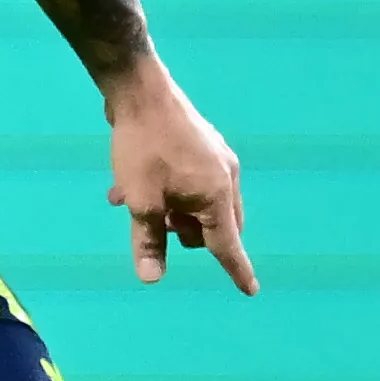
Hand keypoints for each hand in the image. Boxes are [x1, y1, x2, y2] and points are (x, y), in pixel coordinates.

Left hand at [106, 55, 253, 294]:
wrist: (139, 89)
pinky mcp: (202, 145)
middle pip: (213, 225)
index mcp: (217, 195)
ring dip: (170, 210)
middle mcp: (226, 176)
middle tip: (153, 221)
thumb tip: (152, 279)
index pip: (227, 245)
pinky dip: (168, 191)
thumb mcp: (141, 201)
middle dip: (185, 233)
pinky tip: (130, 186)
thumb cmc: (141, 147)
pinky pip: (192, 182)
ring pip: (198, 203)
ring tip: (128, 202)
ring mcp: (216, 158)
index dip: (236, 271)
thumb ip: (148, 241)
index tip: (251, 291)